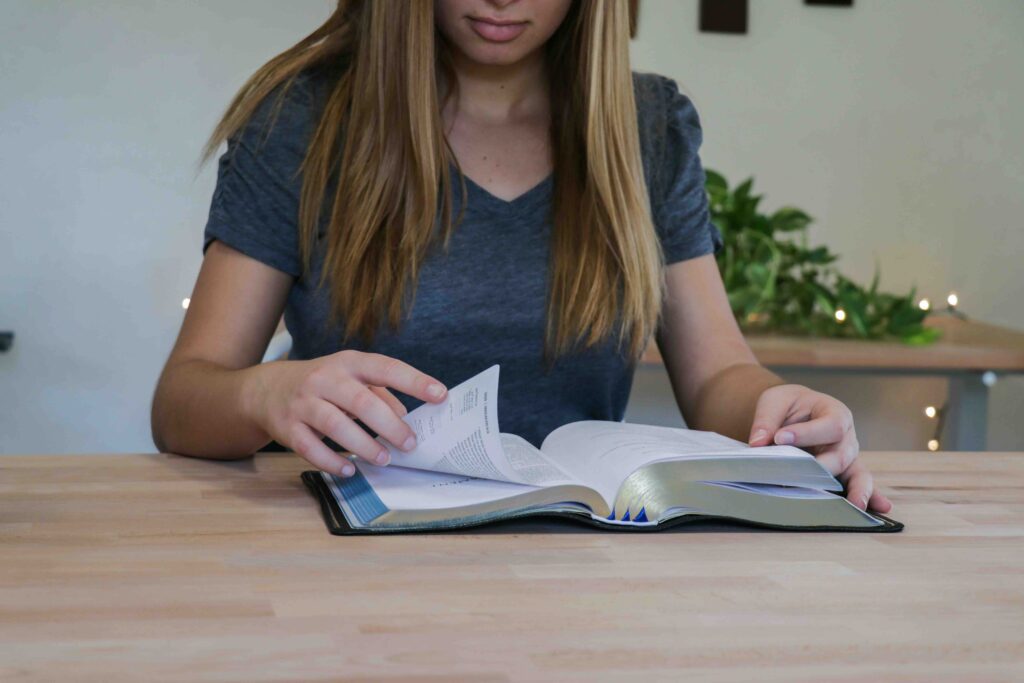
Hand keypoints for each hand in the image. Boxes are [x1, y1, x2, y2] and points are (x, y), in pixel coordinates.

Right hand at [249, 350, 446, 477]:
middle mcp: (325, 379)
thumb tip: (405, 417)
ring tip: (384, 459)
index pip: (386, 368)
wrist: (268, 388)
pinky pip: (311, 448)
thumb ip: (381, 393)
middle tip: (410, 444)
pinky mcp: (288, 427)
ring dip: (364, 445)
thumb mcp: (352, 377)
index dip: (415, 382)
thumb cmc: (324, 383)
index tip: (441, 395)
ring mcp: (304, 403)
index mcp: (349, 363)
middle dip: (390, 426)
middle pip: (362, 402)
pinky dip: (332, 461)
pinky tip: (350, 469)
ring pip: (336, 425)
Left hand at [748, 384, 891, 512]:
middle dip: (822, 467)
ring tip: (856, 505)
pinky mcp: (842, 474)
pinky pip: (858, 486)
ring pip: (858, 474)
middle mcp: (846, 437)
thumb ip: (767, 420)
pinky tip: (880, 509)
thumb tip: (758, 443)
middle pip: (841, 454)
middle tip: (802, 476)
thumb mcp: (775, 402)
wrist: (794, 412)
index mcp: (834, 413)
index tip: (780, 438)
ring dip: (856, 490)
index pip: (829, 425)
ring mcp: (847, 458)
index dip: (807, 433)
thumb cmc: (789, 406)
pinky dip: (870, 497)